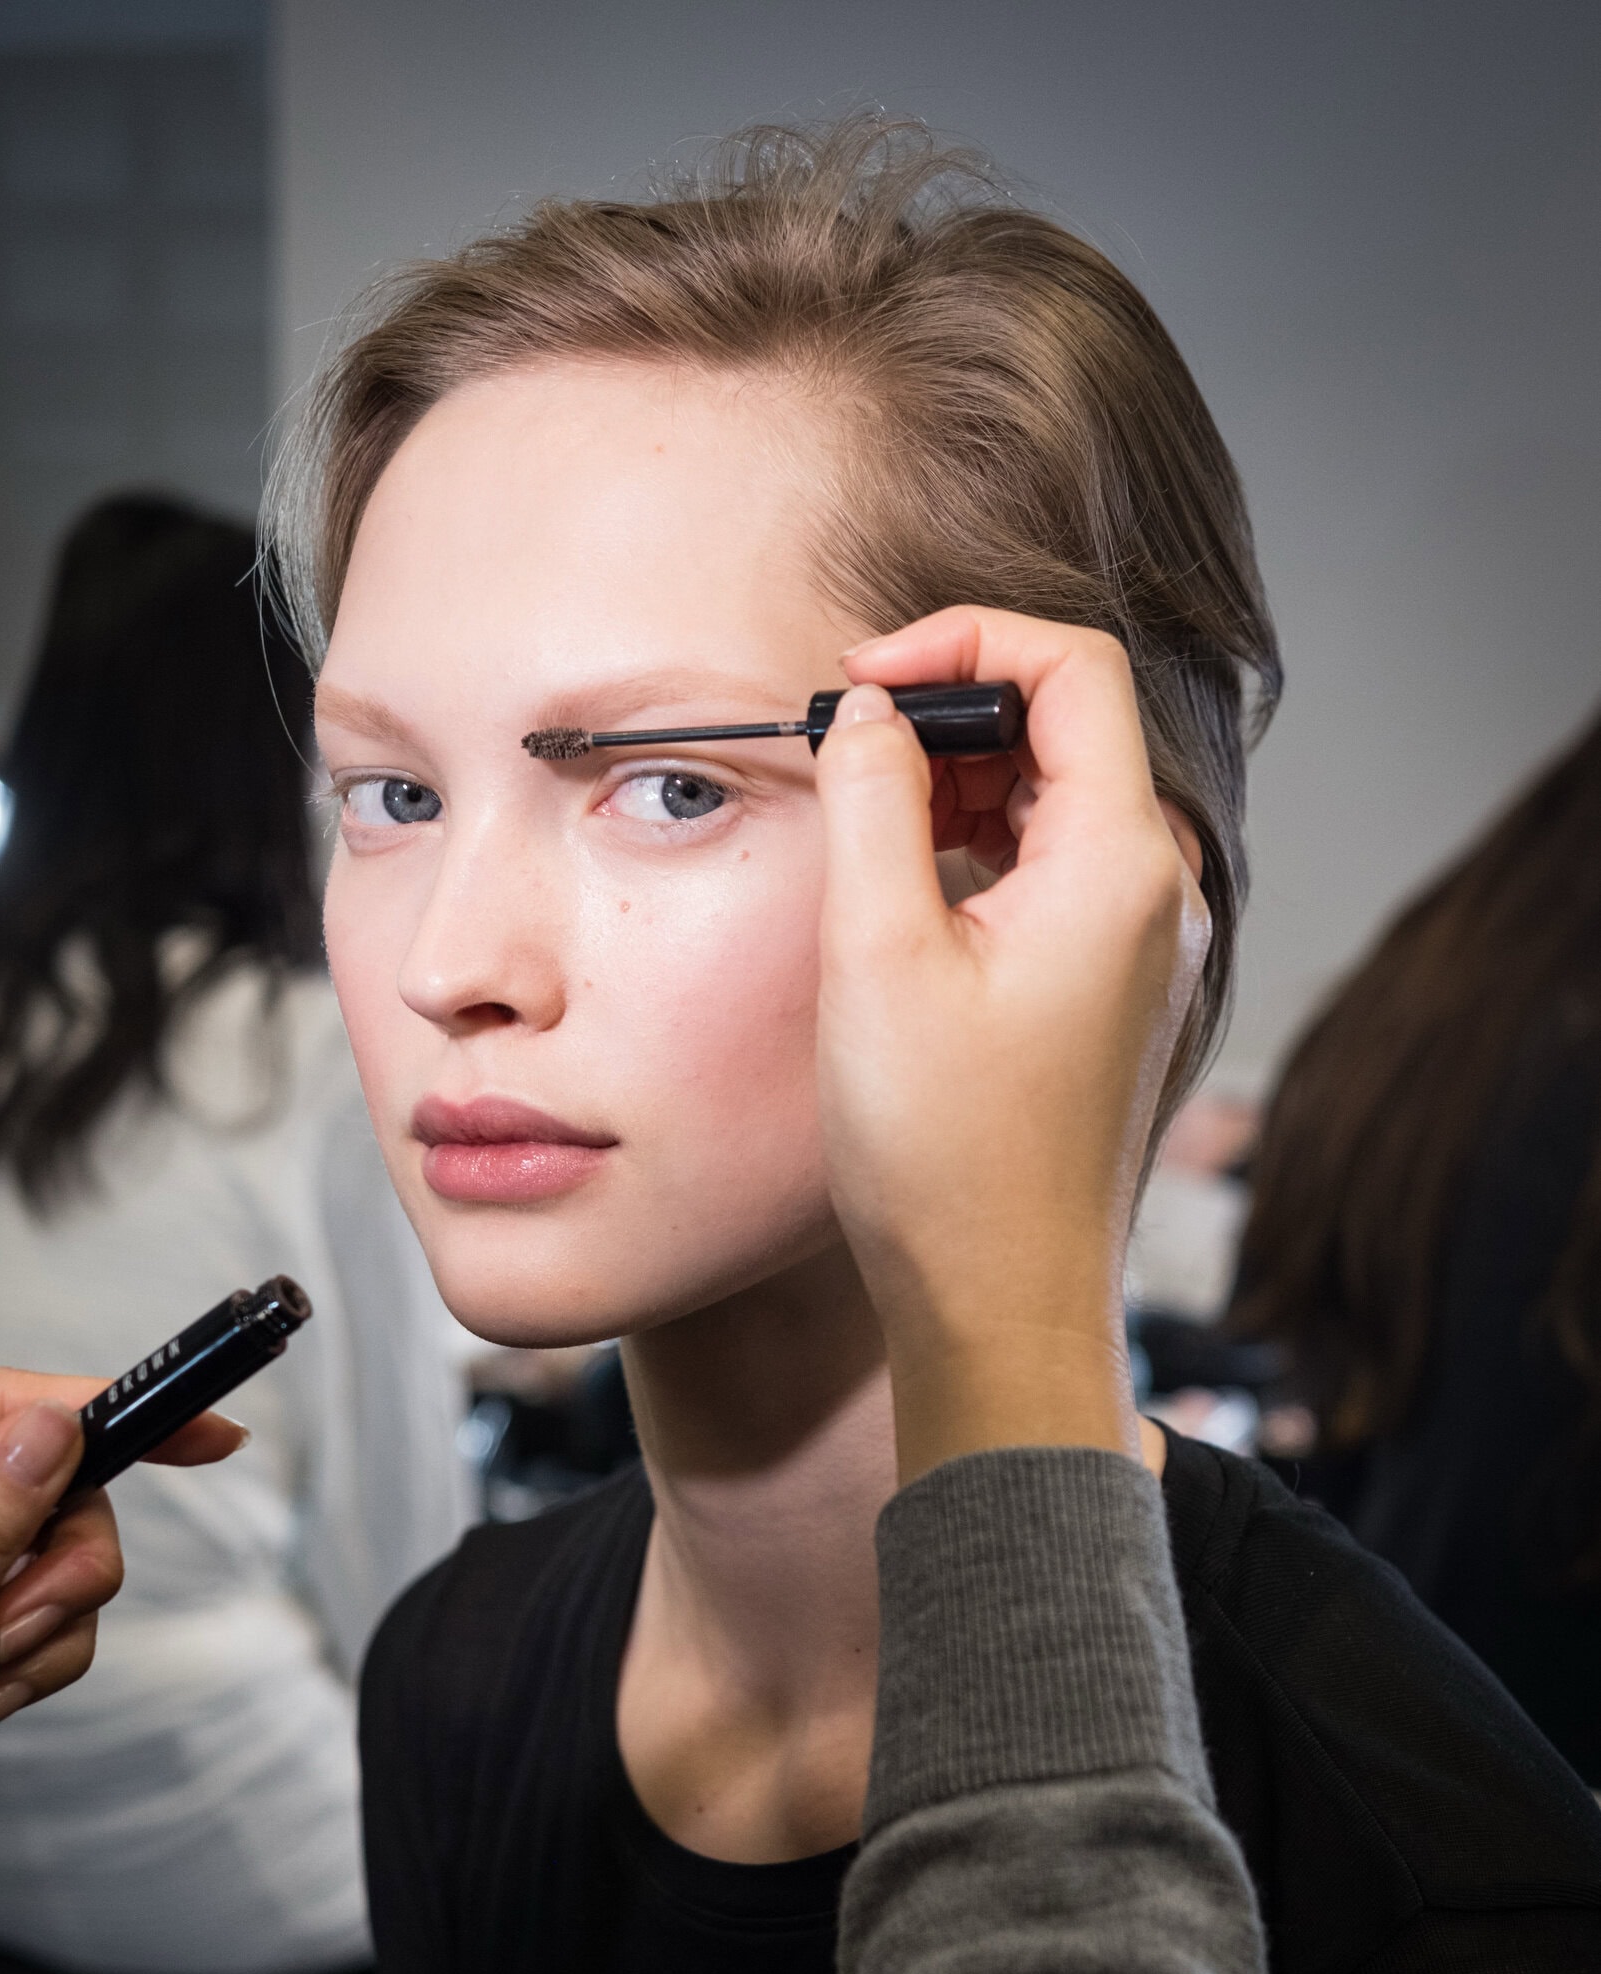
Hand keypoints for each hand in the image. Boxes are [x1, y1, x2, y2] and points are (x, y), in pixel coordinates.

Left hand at [0, 1372, 244, 1736]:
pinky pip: (43, 1618)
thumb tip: (50, 1429)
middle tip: (24, 1628)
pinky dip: (33, 1665)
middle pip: (58, 1489)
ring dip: (48, 1631)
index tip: (206, 1432)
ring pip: (59, 1562)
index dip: (113, 1407)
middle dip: (71, 1567)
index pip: (17, 1406)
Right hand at [815, 607, 1209, 1482]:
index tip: (866, 679)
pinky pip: (1057, 872)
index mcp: (1121, 864)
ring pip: (1060, 800)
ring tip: (864, 815)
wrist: (1001, 1300)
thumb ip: (874, 802)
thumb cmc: (944, 1152)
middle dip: (954, 707)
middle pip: (1070, 727)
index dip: (963, 639)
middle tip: (849, 743)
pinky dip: (981, 848)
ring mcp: (1144, 946)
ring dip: (961, 779)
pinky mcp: (1114, 991)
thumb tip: (874, 713)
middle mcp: (1158, 893)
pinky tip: (906, 890)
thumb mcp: (879, 954)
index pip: (1073, 667)